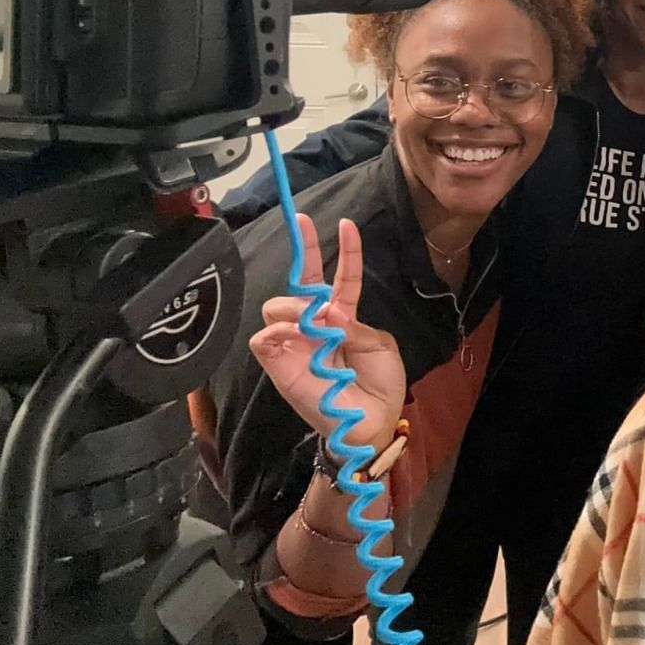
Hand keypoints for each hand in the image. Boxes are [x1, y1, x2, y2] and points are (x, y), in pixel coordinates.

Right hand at [249, 216, 405, 450]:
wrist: (370, 420)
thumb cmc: (381, 384)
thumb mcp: (380, 346)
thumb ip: (355, 325)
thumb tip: (328, 312)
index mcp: (344, 315)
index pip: (341, 276)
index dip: (345, 250)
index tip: (345, 224)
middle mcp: (317, 323)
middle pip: (300, 282)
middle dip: (304, 259)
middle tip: (322, 299)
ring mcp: (295, 342)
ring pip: (276, 305)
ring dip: (296, 309)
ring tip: (315, 330)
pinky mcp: (278, 363)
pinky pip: (263, 337)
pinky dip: (277, 332)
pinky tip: (294, 337)